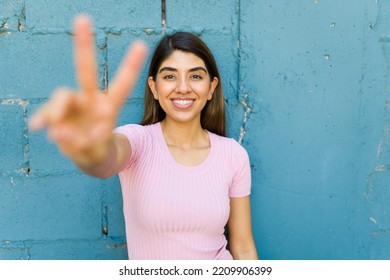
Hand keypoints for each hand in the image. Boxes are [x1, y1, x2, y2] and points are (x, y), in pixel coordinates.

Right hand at [29, 15, 147, 166]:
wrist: (88, 155)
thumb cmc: (97, 147)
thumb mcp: (97, 150)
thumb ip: (83, 143)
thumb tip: (59, 131)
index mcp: (109, 106)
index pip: (121, 85)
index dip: (130, 66)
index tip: (141, 44)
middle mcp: (91, 100)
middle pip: (86, 71)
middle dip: (83, 45)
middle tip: (82, 18)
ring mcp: (72, 104)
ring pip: (61, 95)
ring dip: (58, 115)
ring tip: (63, 137)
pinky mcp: (56, 113)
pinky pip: (46, 113)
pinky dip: (43, 119)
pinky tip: (39, 127)